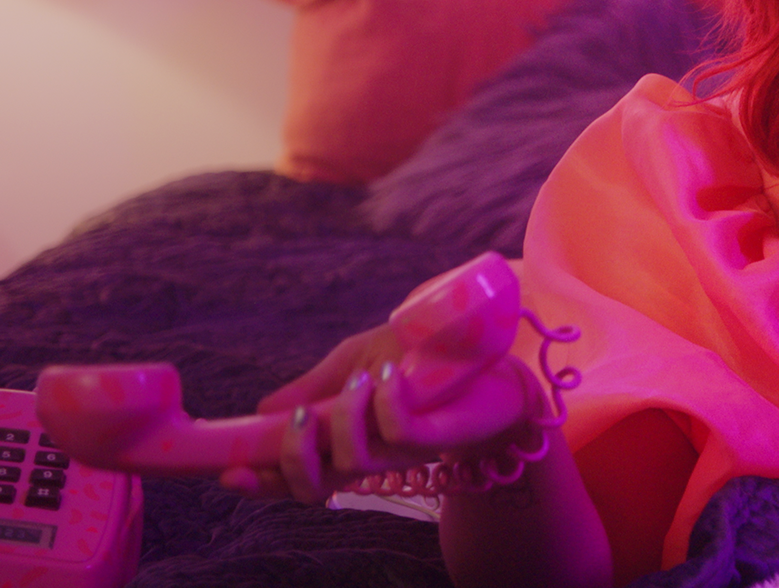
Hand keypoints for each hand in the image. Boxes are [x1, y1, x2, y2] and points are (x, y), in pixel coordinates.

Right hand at [220, 324, 544, 502]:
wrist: (487, 353)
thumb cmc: (422, 357)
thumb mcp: (355, 361)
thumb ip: (311, 386)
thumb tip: (259, 411)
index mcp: (343, 442)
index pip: (293, 478)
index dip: (258, 483)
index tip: (229, 471)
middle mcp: (369, 455)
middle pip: (311, 487)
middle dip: (289, 458)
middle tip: (296, 421)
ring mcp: (404, 451)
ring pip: (350, 463)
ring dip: (342, 419)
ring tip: (364, 380)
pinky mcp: (436, 437)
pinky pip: (397, 435)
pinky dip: (383, 404)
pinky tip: (389, 379)